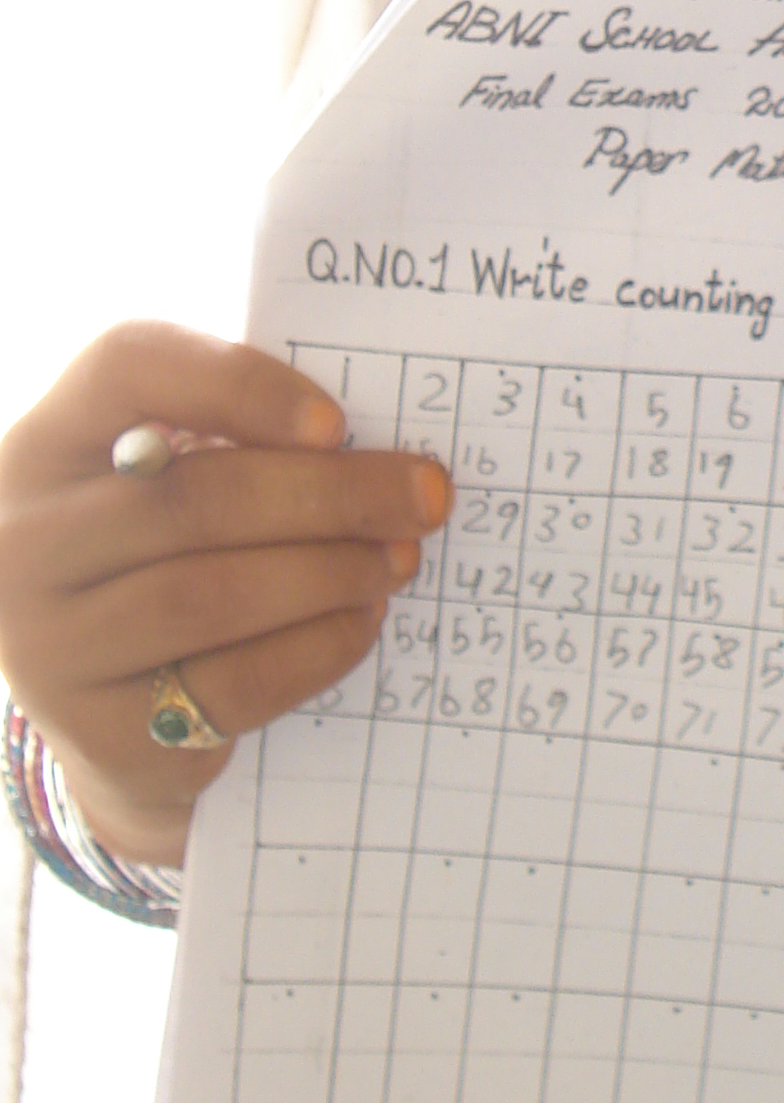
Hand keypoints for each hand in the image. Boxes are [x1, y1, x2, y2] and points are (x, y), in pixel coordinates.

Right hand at [0, 325, 449, 865]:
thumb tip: (386, 452)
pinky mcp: (98, 733)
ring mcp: (48, 644)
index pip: (128, 369)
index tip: (337, 423)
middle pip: (192, 498)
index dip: (238, 385)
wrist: (114, 712)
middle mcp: (26, 539)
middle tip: (424, 497)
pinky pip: (228, 684)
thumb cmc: (169, 558)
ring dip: (328, 573)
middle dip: (332, 496)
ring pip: (209, 595)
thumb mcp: (174, 482)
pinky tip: (362, 620)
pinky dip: (314, 648)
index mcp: (50, 442)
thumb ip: (244, 445)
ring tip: (399, 559)